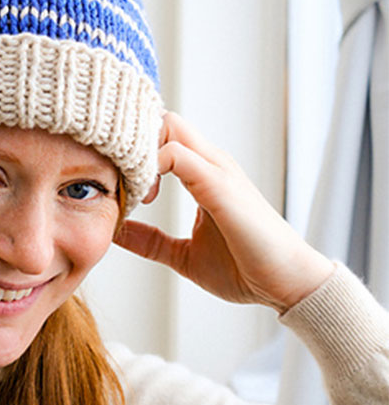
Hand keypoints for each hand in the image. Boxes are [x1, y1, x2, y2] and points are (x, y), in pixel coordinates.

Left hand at [114, 112, 333, 311]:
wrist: (287, 284)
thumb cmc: (245, 267)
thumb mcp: (183, 255)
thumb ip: (150, 241)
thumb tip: (116, 233)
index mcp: (203, 172)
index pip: (163, 133)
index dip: (133, 152)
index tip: (120, 187)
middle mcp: (212, 162)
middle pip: (163, 119)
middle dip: (132, 144)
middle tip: (121, 184)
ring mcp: (217, 170)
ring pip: (168, 127)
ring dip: (139, 154)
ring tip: (133, 195)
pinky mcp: (220, 185)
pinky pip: (176, 154)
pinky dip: (150, 168)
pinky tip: (143, 199)